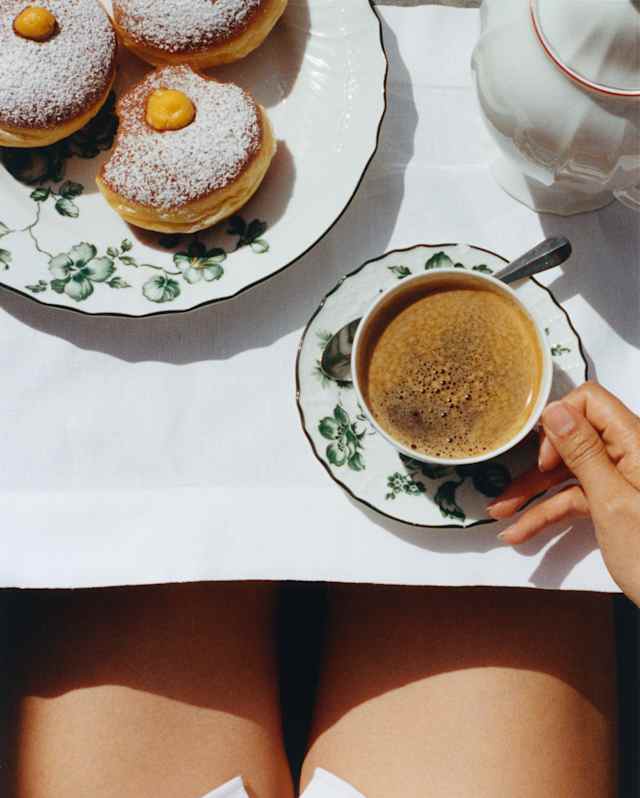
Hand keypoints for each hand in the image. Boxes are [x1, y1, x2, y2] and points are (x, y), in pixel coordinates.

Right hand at [488, 382, 639, 605]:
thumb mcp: (613, 502)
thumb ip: (584, 453)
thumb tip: (556, 410)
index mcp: (636, 442)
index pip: (590, 402)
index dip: (560, 422)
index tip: (544, 457)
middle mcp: (629, 455)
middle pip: (573, 441)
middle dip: (535, 465)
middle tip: (512, 487)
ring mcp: (621, 480)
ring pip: (568, 474)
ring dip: (533, 494)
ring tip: (498, 513)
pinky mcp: (615, 504)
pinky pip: (575, 499)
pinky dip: (549, 514)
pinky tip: (521, 532)